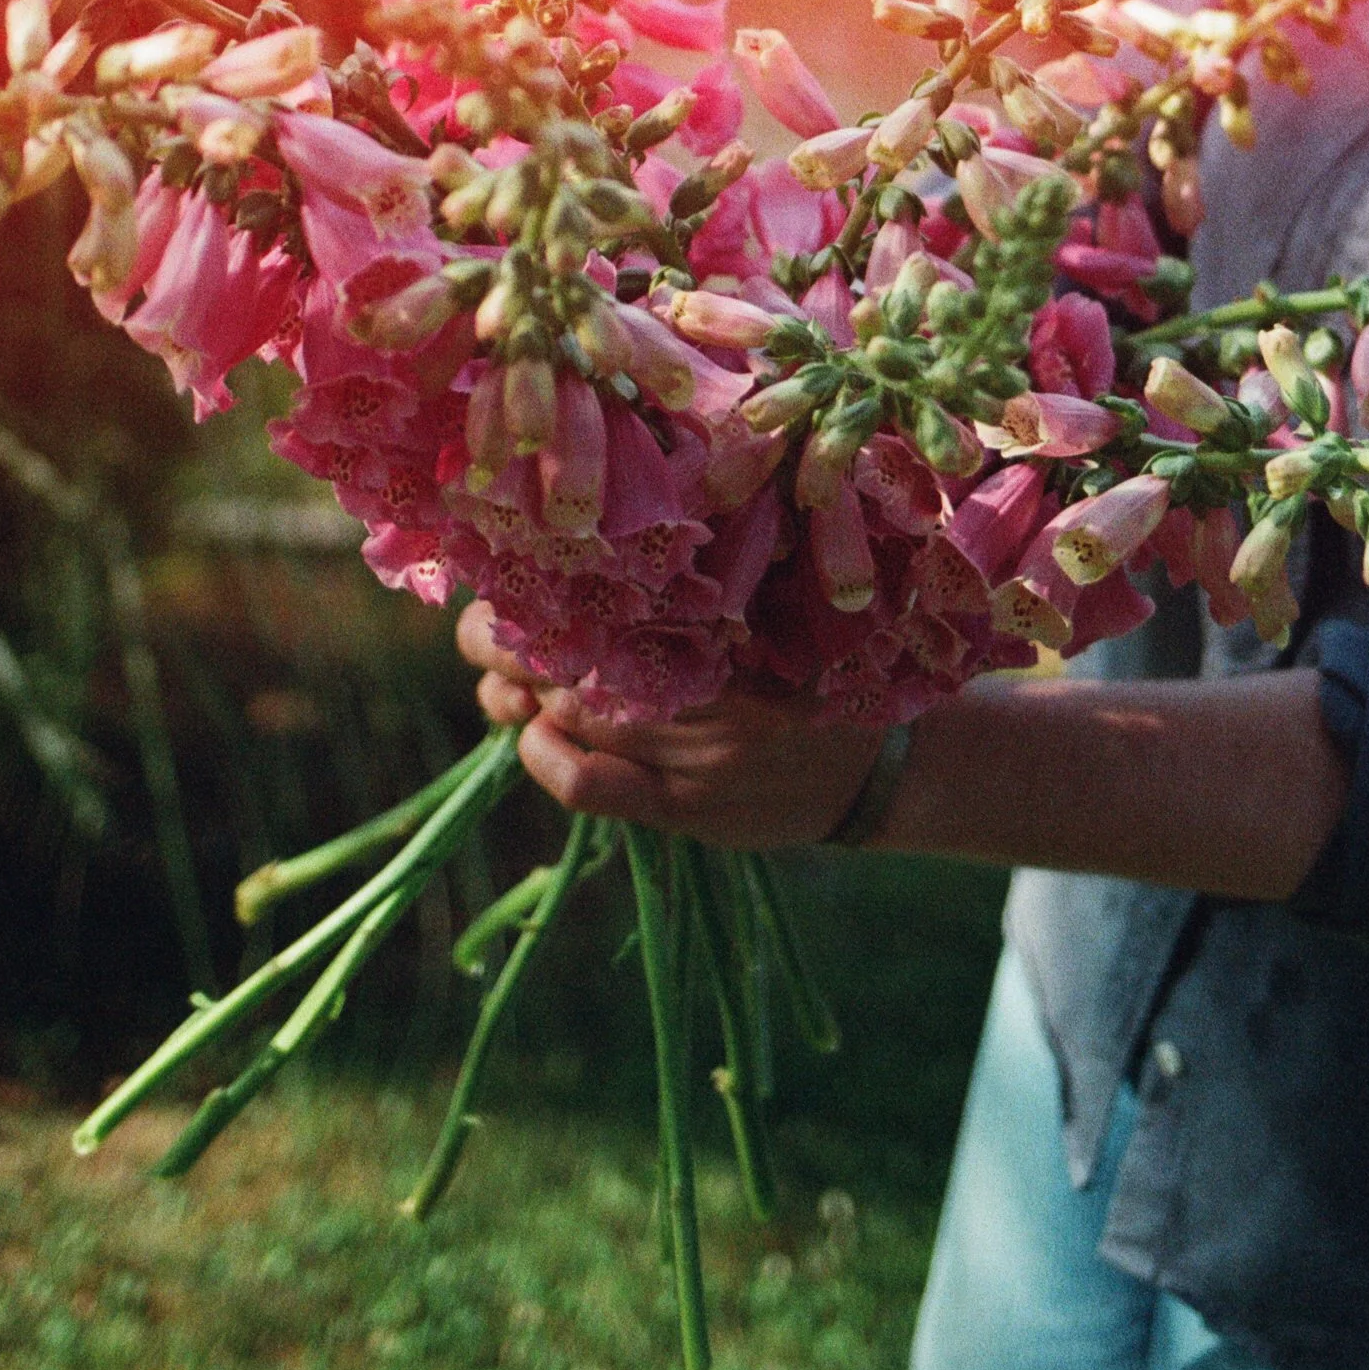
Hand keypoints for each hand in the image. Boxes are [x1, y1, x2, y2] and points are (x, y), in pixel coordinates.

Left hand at [455, 599, 887, 847]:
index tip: (511, 570)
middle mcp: (709, 677)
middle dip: (511, 638)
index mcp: (728, 613)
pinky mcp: (688, 807)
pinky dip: (545, 757)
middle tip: (487, 628)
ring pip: (571, 713)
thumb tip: (583, 562)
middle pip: (575, 648)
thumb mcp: (772, 606)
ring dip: (516, 693)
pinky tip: (530, 735)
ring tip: (501, 680)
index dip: (541, 581)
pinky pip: (591, 784)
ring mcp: (696, 747)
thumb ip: (694, 587)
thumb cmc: (814, 666)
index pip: (608, 586)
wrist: (882, 763)